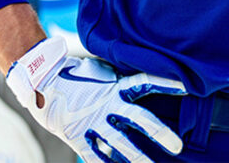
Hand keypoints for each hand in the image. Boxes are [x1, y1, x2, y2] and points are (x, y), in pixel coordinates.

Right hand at [6, 36, 185, 162]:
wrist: (42, 83)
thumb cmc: (76, 77)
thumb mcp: (101, 74)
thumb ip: (119, 83)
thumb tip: (139, 85)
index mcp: (114, 86)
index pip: (145, 82)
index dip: (166, 84)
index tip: (186, 87)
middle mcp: (107, 104)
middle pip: (138, 118)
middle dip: (159, 133)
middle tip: (177, 146)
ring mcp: (92, 121)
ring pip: (120, 144)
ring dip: (138, 158)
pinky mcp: (77, 136)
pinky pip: (95, 156)